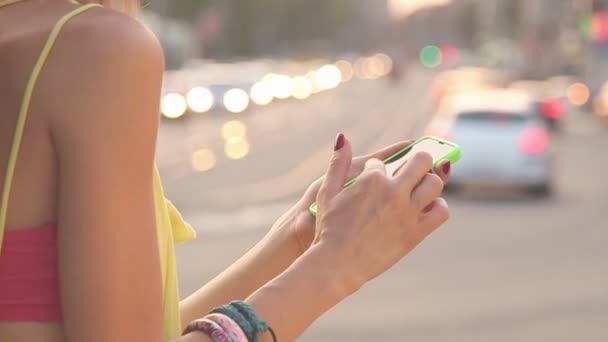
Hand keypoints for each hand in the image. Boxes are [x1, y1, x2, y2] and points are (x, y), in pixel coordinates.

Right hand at [277, 136, 450, 254]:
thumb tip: (343, 137)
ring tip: (420, 187)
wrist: (337, 264)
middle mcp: (393, 192)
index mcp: (372, 179)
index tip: (374, 178)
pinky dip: (438, 206)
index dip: (378, 169)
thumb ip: (337, 162)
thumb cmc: (329, 228)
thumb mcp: (326, 191)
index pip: (384, 162)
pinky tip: (427, 207)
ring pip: (435, 183)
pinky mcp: (415, 233)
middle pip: (421, 161)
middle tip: (412, 167)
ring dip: (430, 181)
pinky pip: (441, 211)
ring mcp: (407, 212)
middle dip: (418, 160)